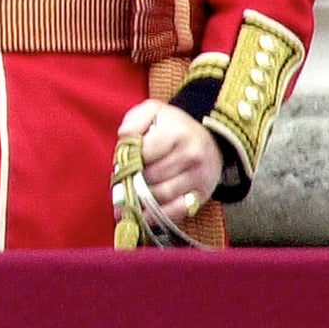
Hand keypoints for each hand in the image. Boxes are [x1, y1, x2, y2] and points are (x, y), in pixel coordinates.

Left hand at [119, 101, 221, 218]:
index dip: (127, 160)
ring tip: (125, 199)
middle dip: (131, 180)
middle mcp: (192, 156)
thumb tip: (125, 139)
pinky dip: (158, 216)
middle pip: (151, 176)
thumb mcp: (153, 111)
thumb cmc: (173, 126)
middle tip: (119, 183)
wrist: (209, 139)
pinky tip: (142, 216)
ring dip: (140, 199)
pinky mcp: (201, 195)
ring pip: (161, 195)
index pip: (144, 153)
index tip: (120, 163)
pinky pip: (177, 212)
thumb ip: (134, 121)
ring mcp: (199, 178)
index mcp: (177, 133)